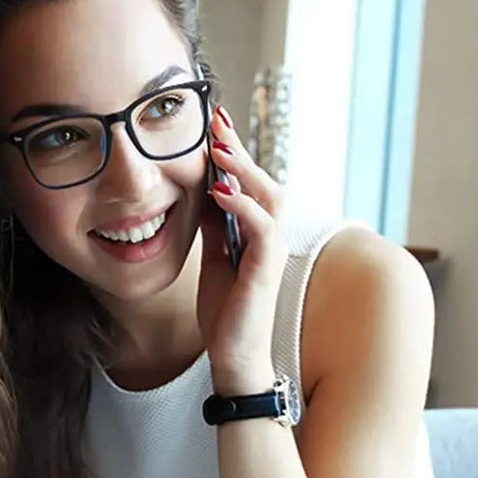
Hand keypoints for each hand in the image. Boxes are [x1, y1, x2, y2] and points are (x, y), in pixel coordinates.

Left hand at [195, 104, 287, 392]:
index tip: (214, 122)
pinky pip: (264, 230)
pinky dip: (244, 207)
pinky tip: (221, 193)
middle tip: (216, 120)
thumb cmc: (227, 314)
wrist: (234, 357)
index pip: (248, 184)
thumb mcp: (212, 259)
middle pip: (263, 181)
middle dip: (239, 149)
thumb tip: (206, 192)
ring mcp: (271, 254)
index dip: (234, 152)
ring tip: (219, 149)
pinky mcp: (266, 271)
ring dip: (245, 171)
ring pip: (270, 198)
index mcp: (256, 234)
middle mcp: (270, 239)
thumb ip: (214, 227)